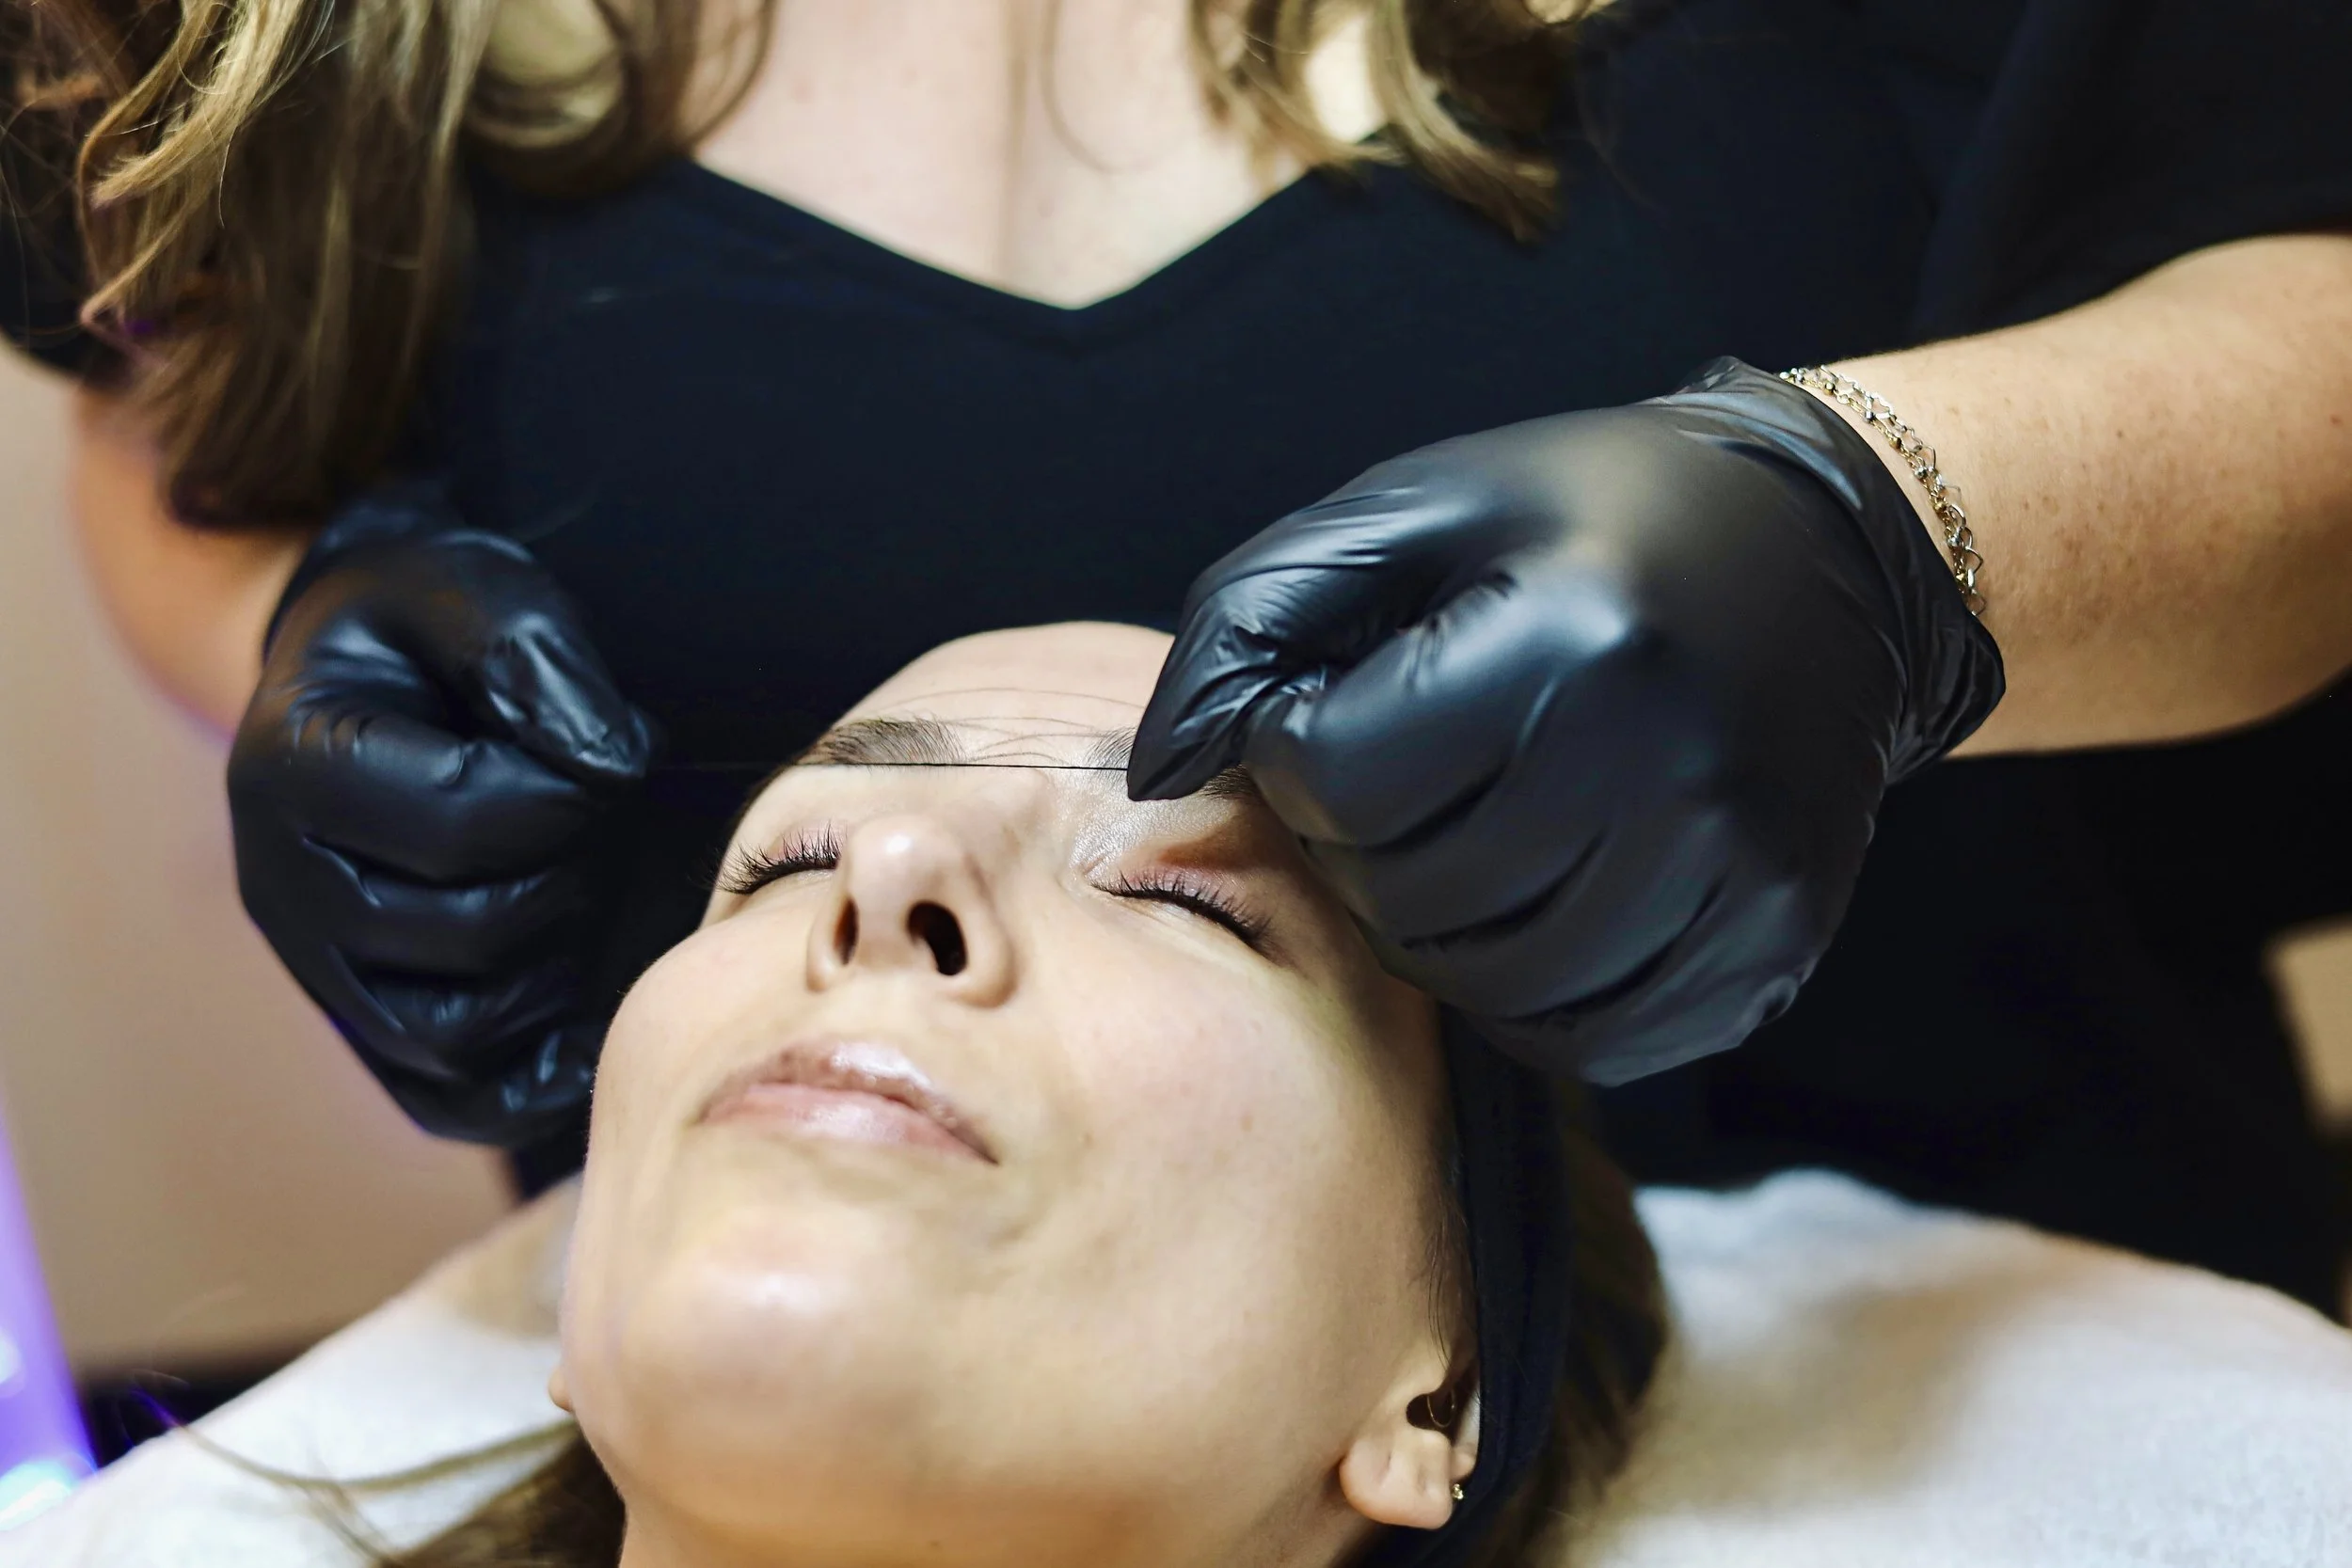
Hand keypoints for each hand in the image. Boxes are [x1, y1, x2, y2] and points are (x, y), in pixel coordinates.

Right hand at [228, 480, 655, 1140]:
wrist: (377, 676)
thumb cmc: (432, 629)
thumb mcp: (479, 593)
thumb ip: (535, 658)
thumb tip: (602, 763)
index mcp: (292, 767)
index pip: (464, 819)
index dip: (575, 792)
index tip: (614, 748)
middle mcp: (281, 885)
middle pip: (473, 929)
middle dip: (572, 870)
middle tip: (603, 817)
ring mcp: (317, 969)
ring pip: (463, 1026)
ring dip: (559, 961)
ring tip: (584, 880)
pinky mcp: (366, 1026)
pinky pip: (453, 1098)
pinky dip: (533, 1077)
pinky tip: (598, 1028)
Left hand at [1131, 359, 2002, 1081]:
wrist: (1830, 558)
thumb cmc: (1590, 522)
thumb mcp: (1414, 509)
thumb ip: (1254, 617)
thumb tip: (1151, 772)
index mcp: (1570, 643)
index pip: (1340, 783)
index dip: (1299, 759)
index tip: (1339, 711)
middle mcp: (1667, 770)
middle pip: (1408, 899)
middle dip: (1364, 850)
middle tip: (1405, 777)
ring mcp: (1733, 873)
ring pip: (1492, 989)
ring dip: (1440, 931)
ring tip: (1471, 832)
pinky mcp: (1770, 946)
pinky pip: (1589, 1036)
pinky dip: (1531, 989)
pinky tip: (1541, 897)